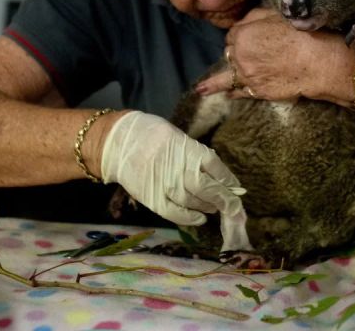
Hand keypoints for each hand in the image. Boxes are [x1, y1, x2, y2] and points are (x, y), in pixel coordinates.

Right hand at [101, 111, 252, 251]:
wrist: (117, 142)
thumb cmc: (151, 135)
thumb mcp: (176, 136)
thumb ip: (195, 155)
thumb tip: (218, 176)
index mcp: (186, 147)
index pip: (215, 166)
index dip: (228, 179)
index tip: (237, 188)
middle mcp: (178, 167)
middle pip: (208, 187)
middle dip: (225, 200)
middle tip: (235, 207)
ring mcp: (164, 184)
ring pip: (194, 201)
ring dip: (209, 207)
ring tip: (215, 208)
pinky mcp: (152, 198)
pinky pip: (175, 213)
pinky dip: (190, 218)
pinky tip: (200, 219)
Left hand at [196, 7, 354, 101]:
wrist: (319, 62)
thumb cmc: (302, 33)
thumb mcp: (278, 14)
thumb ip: (255, 17)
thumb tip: (244, 22)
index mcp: (242, 35)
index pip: (234, 34)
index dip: (243, 34)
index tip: (253, 35)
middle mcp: (240, 57)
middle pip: (231, 53)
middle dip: (237, 52)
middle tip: (252, 52)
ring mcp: (248, 76)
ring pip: (227, 77)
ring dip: (214, 83)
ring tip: (201, 90)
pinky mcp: (258, 92)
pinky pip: (240, 92)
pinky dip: (233, 93)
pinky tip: (227, 95)